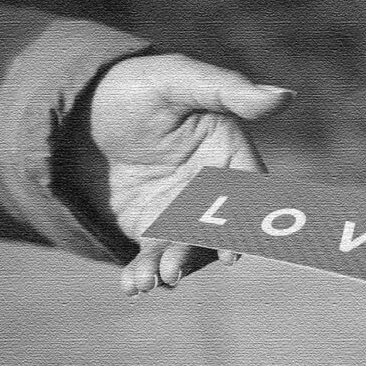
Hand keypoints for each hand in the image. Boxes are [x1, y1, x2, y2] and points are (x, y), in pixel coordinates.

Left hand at [84, 53, 293, 294]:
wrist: (81, 108)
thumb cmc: (138, 85)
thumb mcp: (180, 80)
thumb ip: (229, 91)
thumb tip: (284, 96)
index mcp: (231, 155)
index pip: (247, 196)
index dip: (243, 225)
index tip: (228, 250)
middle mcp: (213, 190)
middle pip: (216, 231)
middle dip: (195, 253)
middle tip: (172, 269)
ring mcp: (183, 213)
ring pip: (186, 250)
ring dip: (169, 268)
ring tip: (144, 280)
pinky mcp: (153, 229)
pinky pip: (155, 257)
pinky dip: (146, 273)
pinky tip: (132, 285)